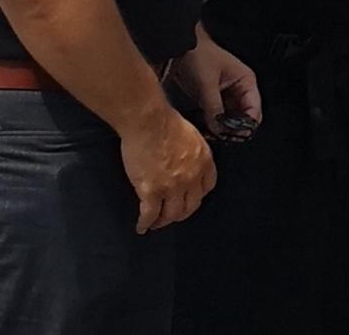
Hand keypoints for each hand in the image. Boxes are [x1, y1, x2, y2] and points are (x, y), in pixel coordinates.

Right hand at [119, 104, 216, 233]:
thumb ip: (192, 153)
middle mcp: (192, 178)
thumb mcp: (192, 137)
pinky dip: (145, 223)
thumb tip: (184, 161)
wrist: (149, 121)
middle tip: (172, 216)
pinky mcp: (151, 191)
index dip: (197, 195)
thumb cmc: (166, 122)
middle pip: (191, 205)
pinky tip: (142, 227)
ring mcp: (172, 186)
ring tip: (156, 223)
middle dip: (182, 213)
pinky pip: (150, 214)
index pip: (207, 187)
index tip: (189, 198)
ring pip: (171, 214)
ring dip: (164, 221)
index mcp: (204, 162)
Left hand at [169, 27, 263, 142]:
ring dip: (222, 127)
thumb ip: (214, 108)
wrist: (178, 47)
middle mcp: (239, 89)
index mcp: (246, 81)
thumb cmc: (198, 54)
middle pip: (243, 116)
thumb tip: (219, 129)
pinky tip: (206, 129)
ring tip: (212, 135)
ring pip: (229, 118)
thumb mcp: (207, 83)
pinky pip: (217, 115)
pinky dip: (212, 123)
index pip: (254, 109)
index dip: (246, 124)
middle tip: (222, 137)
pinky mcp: (212, 98)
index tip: (234, 135)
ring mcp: (225, 94)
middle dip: (234, 128)